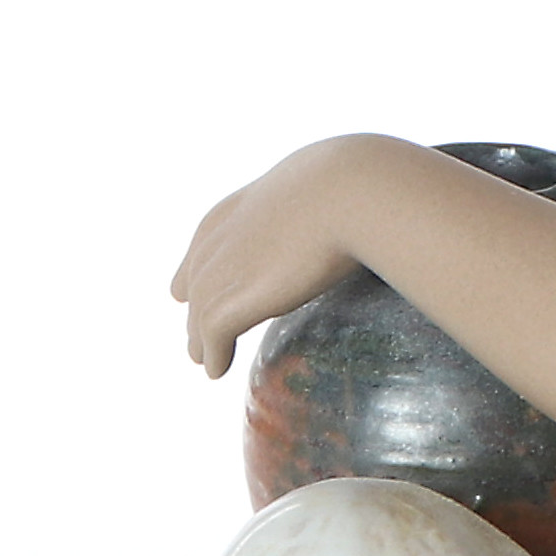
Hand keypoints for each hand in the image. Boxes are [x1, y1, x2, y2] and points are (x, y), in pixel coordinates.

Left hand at [172, 136, 385, 374]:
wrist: (350, 194)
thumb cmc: (354, 185)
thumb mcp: (321, 186)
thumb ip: (320, 202)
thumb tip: (361, 201)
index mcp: (234, 211)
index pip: (203, 246)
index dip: (200, 270)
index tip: (194, 289)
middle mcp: (214, 243)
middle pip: (196, 285)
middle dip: (198, 309)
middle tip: (199, 334)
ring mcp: (217, 275)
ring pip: (199, 316)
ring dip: (201, 340)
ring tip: (204, 360)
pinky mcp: (226, 306)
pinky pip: (212, 339)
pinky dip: (213, 355)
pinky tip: (216, 370)